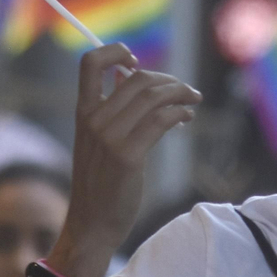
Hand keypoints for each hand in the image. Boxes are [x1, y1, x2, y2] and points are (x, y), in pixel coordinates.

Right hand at [55, 44, 201, 274]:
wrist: (92, 224)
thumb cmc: (99, 183)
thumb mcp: (96, 140)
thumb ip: (110, 109)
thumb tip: (126, 76)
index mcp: (83, 113)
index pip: (90, 63)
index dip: (115, 52)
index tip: (135, 61)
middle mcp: (94, 120)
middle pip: (137, 79)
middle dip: (167, 79)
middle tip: (185, 90)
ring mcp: (110, 138)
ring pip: (152, 97)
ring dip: (180, 93)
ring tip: (192, 101)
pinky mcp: (128, 156)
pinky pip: (161, 121)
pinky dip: (179, 113)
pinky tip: (186, 118)